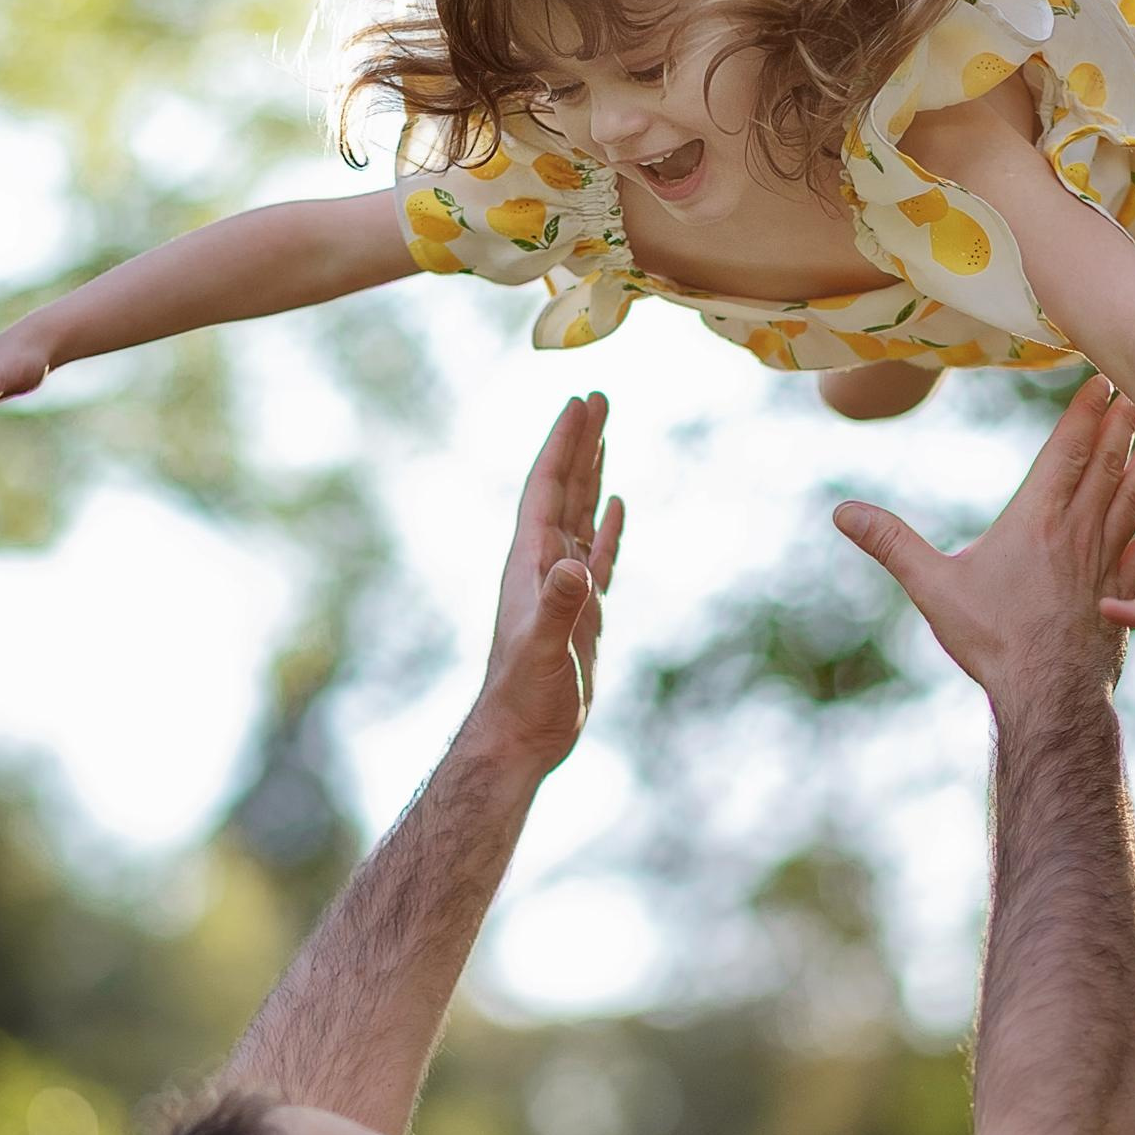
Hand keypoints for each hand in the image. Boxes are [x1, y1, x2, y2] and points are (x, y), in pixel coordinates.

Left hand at [471, 394, 624, 777]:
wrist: (520, 737)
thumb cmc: (525, 697)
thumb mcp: (542, 651)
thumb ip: (558, 608)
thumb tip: (575, 569)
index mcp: (531, 562)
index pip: (548, 489)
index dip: (563, 445)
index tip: (580, 402)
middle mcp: (543, 564)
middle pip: (564, 489)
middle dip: (580, 443)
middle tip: (598, 397)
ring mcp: (562, 585)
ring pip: (579, 515)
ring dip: (591, 473)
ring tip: (604, 433)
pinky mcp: (580, 610)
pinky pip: (597, 554)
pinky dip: (607, 526)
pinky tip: (615, 504)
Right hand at [833, 375, 1134, 702]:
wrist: (1046, 694)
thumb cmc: (990, 641)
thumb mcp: (932, 589)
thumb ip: (892, 544)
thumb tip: (843, 513)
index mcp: (1035, 522)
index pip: (1065, 454)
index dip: (1084, 415)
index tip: (1102, 379)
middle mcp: (1077, 533)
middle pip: (1105, 465)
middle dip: (1122, 423)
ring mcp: (1106, 562)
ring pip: (1134, 497)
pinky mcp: (1125, 594)